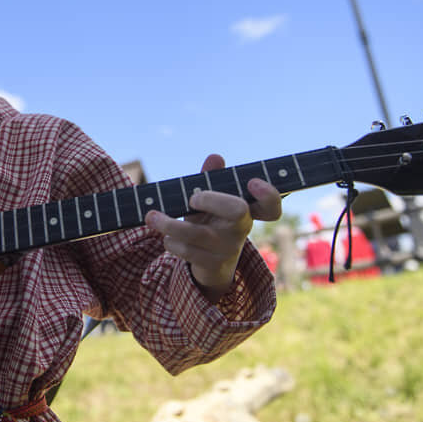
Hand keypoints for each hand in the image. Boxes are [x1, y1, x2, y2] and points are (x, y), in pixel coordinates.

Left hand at [144, 154, 281, 300]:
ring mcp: (228, 248)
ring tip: (152, 217)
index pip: (270, 206)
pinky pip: (187, 251)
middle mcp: (241, 228)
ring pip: (198, 234)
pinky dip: (171, 242)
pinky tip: (167, 237)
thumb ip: (210, 178)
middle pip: (237, 210)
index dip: (269, 194)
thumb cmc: (210, 221)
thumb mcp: (209, 200)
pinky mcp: (212, 264)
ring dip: (170, 224)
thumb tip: (215, 157)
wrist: (208, 263)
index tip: (252, 181)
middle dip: (211, 199)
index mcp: (246, 211)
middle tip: (192, 198)